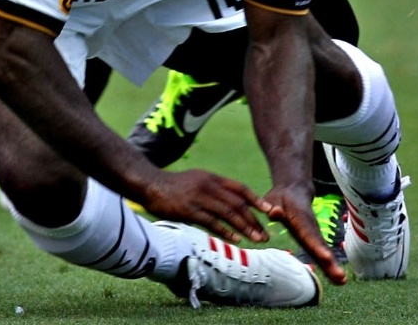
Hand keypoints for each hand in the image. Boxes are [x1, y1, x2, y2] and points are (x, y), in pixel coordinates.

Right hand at [140, 169, 270, 245]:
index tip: (268, 211)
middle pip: (238, 203)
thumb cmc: (174, 186)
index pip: (240, 188)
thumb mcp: (197, 180)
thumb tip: (230, 202)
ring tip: (256, 239)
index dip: (256, 200)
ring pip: (228, 213)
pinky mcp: (189, 210)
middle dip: (254, 220)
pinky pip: (212, 222)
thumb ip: (213, 188)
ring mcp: (199, 197)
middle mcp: (209, 186)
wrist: (150, 184)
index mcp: (212, 178)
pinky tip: (236, 239)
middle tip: (265, 234)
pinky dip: (226, 231)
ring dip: (245, 227)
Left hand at [261, 183, 347, 284]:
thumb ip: (273, 207)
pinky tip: (337, 279)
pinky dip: (329, 266)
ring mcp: (314, 235)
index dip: (316, 246)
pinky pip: (322, 253)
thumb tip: (274, 212)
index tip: (325, 257)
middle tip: (340, 276)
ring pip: (324, 252)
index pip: (309, 235)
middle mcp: (310, 229)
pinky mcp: (314, 240)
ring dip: (332, 267)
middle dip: (329, 262)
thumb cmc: (280, 197)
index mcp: (300, 220)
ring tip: (342, 281)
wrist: (294, 191)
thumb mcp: (273, 199)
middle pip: (320, 247)